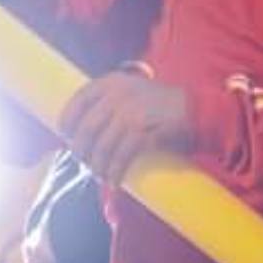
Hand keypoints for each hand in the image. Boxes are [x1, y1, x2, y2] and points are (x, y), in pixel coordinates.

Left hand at [58, 71, 192, 187]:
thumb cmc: (162, 106)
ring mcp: (131, 113)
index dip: (67, 121)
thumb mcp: (133, 92)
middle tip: (84, 162)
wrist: (198, 112)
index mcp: (113, 82)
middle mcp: (118, 95)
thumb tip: (82, 130)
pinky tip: (114, 181)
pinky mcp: (144, 133)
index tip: (65, 137)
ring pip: (102, 147)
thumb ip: (110, 103)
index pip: (79, 100)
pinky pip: (121, 158)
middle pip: (86, 129)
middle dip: (81, 151)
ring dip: (98, 166)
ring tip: (100, 175)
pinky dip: (115, 172)